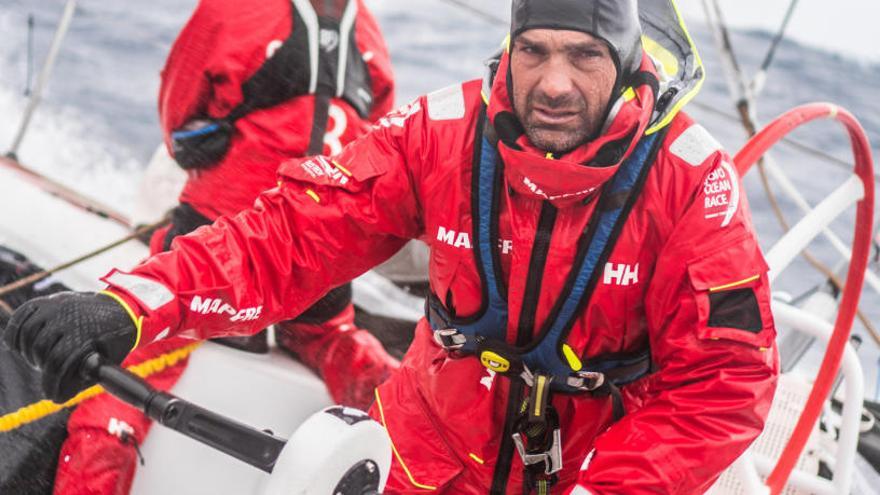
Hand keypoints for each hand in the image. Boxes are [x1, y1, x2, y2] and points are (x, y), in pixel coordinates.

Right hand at [2, 291, 137, 402]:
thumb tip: (59, 396)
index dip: (52, 383)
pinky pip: (23, 314)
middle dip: (41, 366)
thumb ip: (85, 378)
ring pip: (28, 332)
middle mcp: (71, 316)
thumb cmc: (114, 341)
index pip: (59, 361)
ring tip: (39, 360)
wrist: (121, 309)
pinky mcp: (49, 300)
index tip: (53, 396)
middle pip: (40, 347)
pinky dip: (16, 331)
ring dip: (28, 351)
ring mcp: (58, 305)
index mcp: (88, 332)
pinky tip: (18, 345)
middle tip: (49, 372)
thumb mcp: (108, 362)